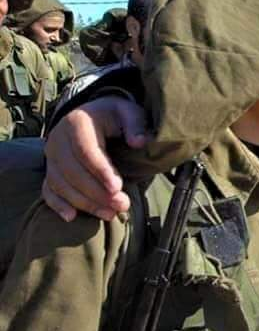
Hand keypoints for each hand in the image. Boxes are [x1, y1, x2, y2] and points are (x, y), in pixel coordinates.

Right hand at [43, 96, 147, 220]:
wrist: (93, 115)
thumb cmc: (115, 116)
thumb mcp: (129, 112)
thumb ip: (135, 124)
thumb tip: (139, 141)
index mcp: (77, 123)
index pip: (86, 151)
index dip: (101, 171)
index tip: (117, 187)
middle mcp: (58, 139)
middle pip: (73, 171)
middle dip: (97, 192)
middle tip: (122, 205)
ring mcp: (51, 156)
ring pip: (61, 184)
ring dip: (84, 203)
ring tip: (110, 214)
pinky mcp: (50, 169)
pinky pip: (48, 189)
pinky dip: (58, 204)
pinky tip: (71, 217)